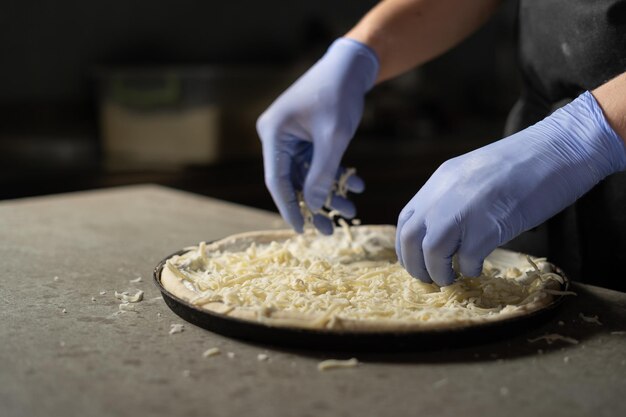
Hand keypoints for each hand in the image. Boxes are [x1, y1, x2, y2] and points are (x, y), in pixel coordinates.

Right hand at [256, 38, 378, 233]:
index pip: (276, 180)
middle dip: (313, 205)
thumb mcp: (334, 136)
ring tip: (351, 209)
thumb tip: (315, 205)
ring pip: (306, 176)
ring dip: (329, 193)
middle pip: (290, 181)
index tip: (301, 231)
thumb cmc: (339, 94)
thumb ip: (323, 172)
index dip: (289, 208)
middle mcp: (277, 137)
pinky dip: (335, 176)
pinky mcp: (305, 137)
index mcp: (273, 133)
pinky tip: (357, 184)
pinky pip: (317, 164)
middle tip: (329, 230)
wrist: (351, 66)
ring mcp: (291, 138)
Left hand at [396, 91, 625, 285]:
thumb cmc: (524, 164)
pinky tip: (478, 267)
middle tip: (430, 279)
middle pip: (410, 239)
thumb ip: (452, 196)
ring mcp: (466, 208)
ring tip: (452, 277)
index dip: (406, 248)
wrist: (561, 149)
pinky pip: (468, 258)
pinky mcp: (491, 224)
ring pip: (432, 252)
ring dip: (439, 272)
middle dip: (415, 266)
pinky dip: (470, 269)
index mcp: (440, 180)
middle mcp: (445, 194)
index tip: (417, 262)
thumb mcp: (474, 173)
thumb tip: (439, 231)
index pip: (406, 221)